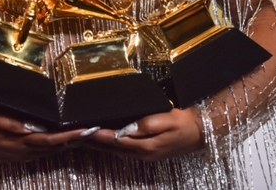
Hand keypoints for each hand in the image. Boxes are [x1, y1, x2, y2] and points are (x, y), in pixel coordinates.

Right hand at [0, 106, 95, 161]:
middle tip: (95, 132)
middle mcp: (19, 152)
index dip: (70, 136)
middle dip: (74, 141)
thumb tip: (31, 126)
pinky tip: (59, 142)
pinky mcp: (12, 155)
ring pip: (47, 152)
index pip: (50, 140)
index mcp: (16, 142)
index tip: (87, 130)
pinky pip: (37, 152)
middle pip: (53, 148)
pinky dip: (52, 147)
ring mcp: (16, 155)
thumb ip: (10, 122)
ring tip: (84, 136)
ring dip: (66, 145)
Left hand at [85, 108, 203, 160]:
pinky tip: (102, 139)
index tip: (83, 130)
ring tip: (83, 136)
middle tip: (75, 134)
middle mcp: (142, 154)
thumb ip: (146, 124)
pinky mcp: (146, 153)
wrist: (199, 132)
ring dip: (99, 144)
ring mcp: (144, 156)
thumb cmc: (184, 123)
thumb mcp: (167, 119)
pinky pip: (122, 150)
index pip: (115, 140)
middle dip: (93, 142)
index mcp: (145, 146)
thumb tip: (125, 129)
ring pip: (115, 151)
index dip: (98, 135)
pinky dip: (109, 145)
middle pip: (111, 148)